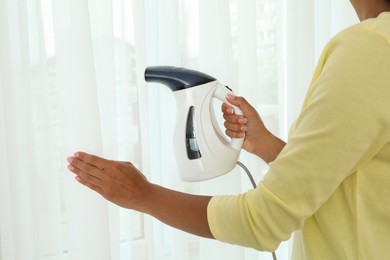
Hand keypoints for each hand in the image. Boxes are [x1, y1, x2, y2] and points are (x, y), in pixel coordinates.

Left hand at [66, 152, 213, 237]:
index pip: (94, 160)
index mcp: (113, 166)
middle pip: (88, 168)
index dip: (84, 157)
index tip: (76, 154)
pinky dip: (84, 181)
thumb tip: (104, 163)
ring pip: (88, 177)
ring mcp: (105, 185)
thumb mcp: (127, 166)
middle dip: (77, 163)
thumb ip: (115, 164)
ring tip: (70, 167)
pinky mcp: (105, 194)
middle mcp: (107, 175)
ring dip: (77, 171)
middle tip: (69, 160)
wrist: (143, 195)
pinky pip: (92, 186)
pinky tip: (78, 178)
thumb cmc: (138, 179)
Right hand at [222, 95, 285, 162]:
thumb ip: (240, 102)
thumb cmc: (258, 127)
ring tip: (244, 129)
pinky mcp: (231, 133)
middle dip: (235, 119)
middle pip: (225, 115)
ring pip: (226, 124)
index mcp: (240, 109)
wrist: (259, 141)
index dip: (227, 108)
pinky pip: (227, 132)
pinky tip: (242, 134)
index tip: (232, 111)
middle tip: (243, 121)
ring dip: (236, 127)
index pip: (227, 104)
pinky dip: (235, 134)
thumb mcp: (250, 111)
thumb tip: (230, 95)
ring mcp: (233, 125)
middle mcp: (235, 116)